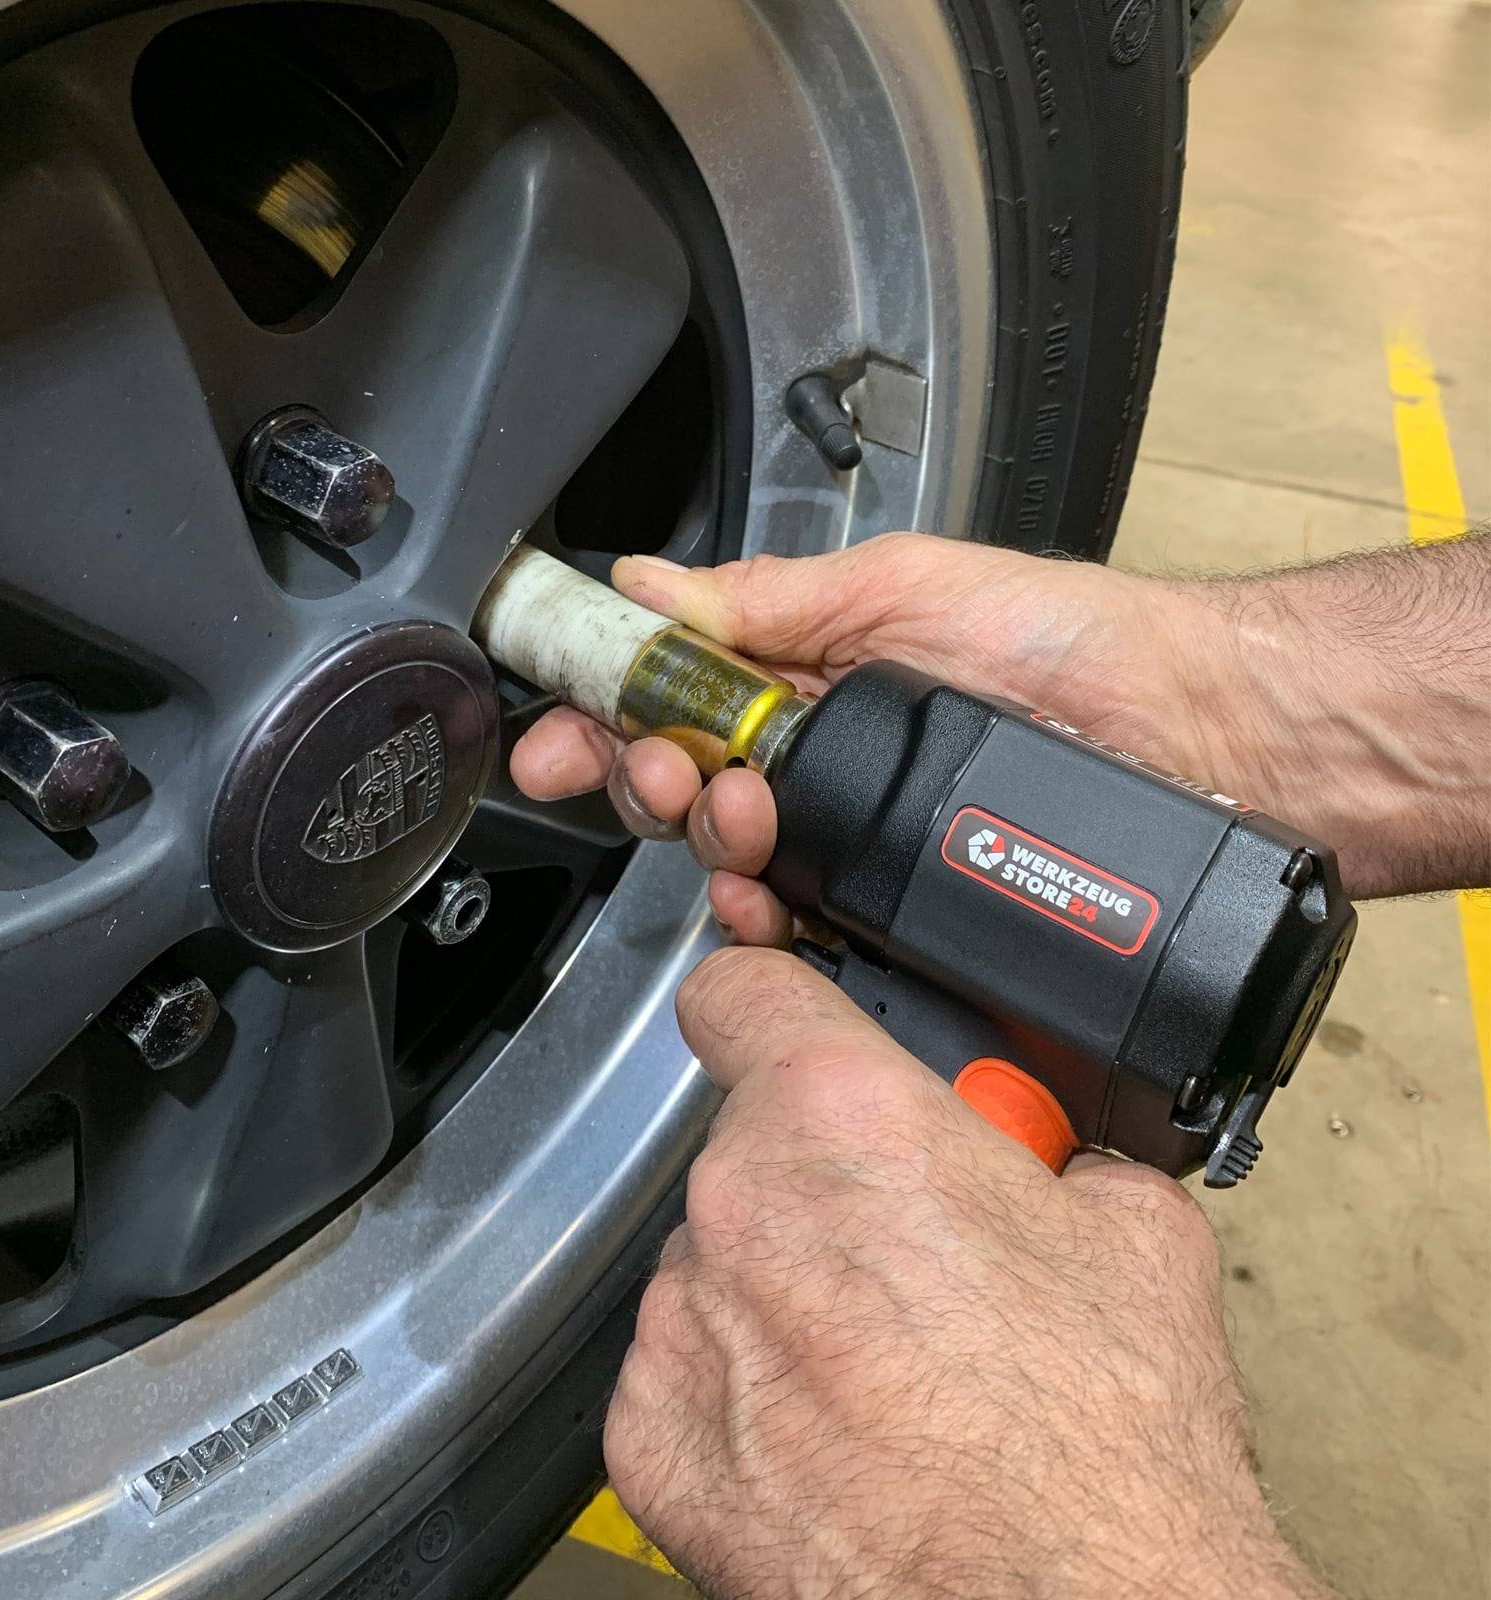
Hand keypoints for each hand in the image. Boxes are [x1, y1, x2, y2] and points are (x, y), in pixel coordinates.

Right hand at [511, 532, 1490, 903]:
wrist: (1197, 734)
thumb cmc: (1069, 645)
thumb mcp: (905, 585)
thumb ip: (770, 597)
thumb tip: (646, 585)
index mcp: (808, 670)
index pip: (671, 694)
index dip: (602, 714)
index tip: (556, 735)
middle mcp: (817, 757)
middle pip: (679, 784)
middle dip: (643, 781)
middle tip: (663, 773)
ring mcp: (851, 838)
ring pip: (727, 861)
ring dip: (702, 843)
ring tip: (738, 816)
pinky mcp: (890, 910)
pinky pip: (796, 929)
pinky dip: (758, 921)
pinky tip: (760, 902)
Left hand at [605, 946, 1334, 1599]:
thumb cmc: (1102, 1449)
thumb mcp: (1136, 1233)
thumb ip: (1055, 1154)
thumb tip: (1052, 1160)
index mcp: (842, 1114)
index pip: (738, 992)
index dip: (768, 1001)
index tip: (781, 1023)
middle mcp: (739, 1204)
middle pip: (751, 1147)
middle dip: (824, 1181)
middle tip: (909, 1250)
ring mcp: (682, 1323)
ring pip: (716, 1261)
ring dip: (782, 1289)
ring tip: (886, 1364)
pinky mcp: (650, 1435)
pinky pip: (684, 1371)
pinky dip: (742, 1391)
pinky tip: (833, 1433)